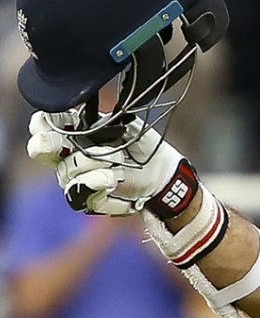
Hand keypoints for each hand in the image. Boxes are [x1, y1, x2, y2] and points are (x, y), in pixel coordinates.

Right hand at [29, 113, 186, 215]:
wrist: (160, 171)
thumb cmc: (141, 145)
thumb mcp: (127, 125)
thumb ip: (105, 121)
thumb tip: (89, 117)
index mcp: (73, 133)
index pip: (44, 125)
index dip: (43, 122)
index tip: (58, 119)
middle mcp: (67, 156)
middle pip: (41, 149)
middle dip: (47, 144)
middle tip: (63, 144)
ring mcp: (75, 179)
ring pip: (67, 172)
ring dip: (94, 163)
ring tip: (119, 161)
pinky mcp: (88, 199)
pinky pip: (82, 194)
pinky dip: (98, 184)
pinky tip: (113, 179)